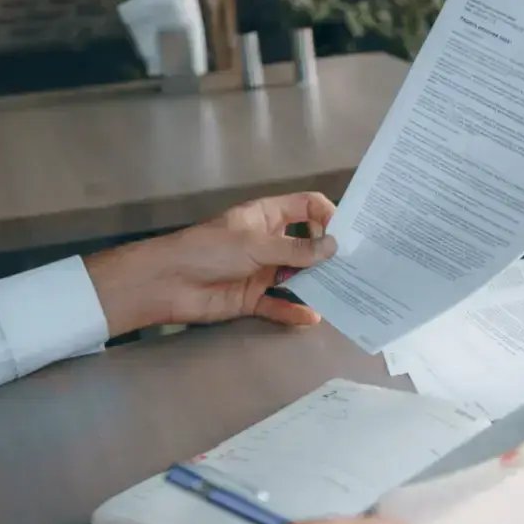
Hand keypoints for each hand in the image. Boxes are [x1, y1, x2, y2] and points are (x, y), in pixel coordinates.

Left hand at [84, 192, 336, 334]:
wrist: (169, 282)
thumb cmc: (208, 250)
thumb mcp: (255, 244)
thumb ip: (295, 250)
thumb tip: (334, 248)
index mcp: (266, 216)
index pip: (305, 207)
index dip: (327, 216)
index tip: (345, 234)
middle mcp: (268, 241)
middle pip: (307, 244)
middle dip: (328, 255)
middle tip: (355, 267)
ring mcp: (261, 270)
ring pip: (297, 276)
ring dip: (316, 284)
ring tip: (342, 293)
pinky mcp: (253, 298)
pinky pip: (280, 304)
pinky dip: (294, 311)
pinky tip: (312, 317)